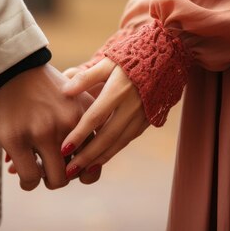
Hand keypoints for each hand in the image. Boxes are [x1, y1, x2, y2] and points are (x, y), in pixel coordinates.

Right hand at [0, 63, 99, 189]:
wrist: (7, 65)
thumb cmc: (39, 83)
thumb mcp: (71, 95)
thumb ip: (81, 122)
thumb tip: (85, 165)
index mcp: (85, 112)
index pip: (97, 156)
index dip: (86, 168)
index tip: (71, 164)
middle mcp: (69, 124)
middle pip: (79, 172)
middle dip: (66, 175)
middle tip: (52, 167)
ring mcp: (43, 132)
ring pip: (57, 180)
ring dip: (47, 180)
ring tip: (37, 171)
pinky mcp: (16, 139)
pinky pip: (30, 178)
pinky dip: (27, 182)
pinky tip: (19, 173)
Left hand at [60, 58, 149, 177]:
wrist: (166, 59)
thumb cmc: (130, 59)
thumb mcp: (108, 62)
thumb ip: (86, 77)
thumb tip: (65, 91)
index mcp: (119, 90)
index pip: (95, 117)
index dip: (79, 134)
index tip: (63, 148)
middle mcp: (132, 106)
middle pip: (107, 137)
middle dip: (87, 156)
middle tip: (69, 172)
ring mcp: (142, 116)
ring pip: (119, 143)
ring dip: (99, 159)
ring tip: (80, 172)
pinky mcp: (148, 121)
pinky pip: (127, 140)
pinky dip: (112, 152)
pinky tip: (98, 160)